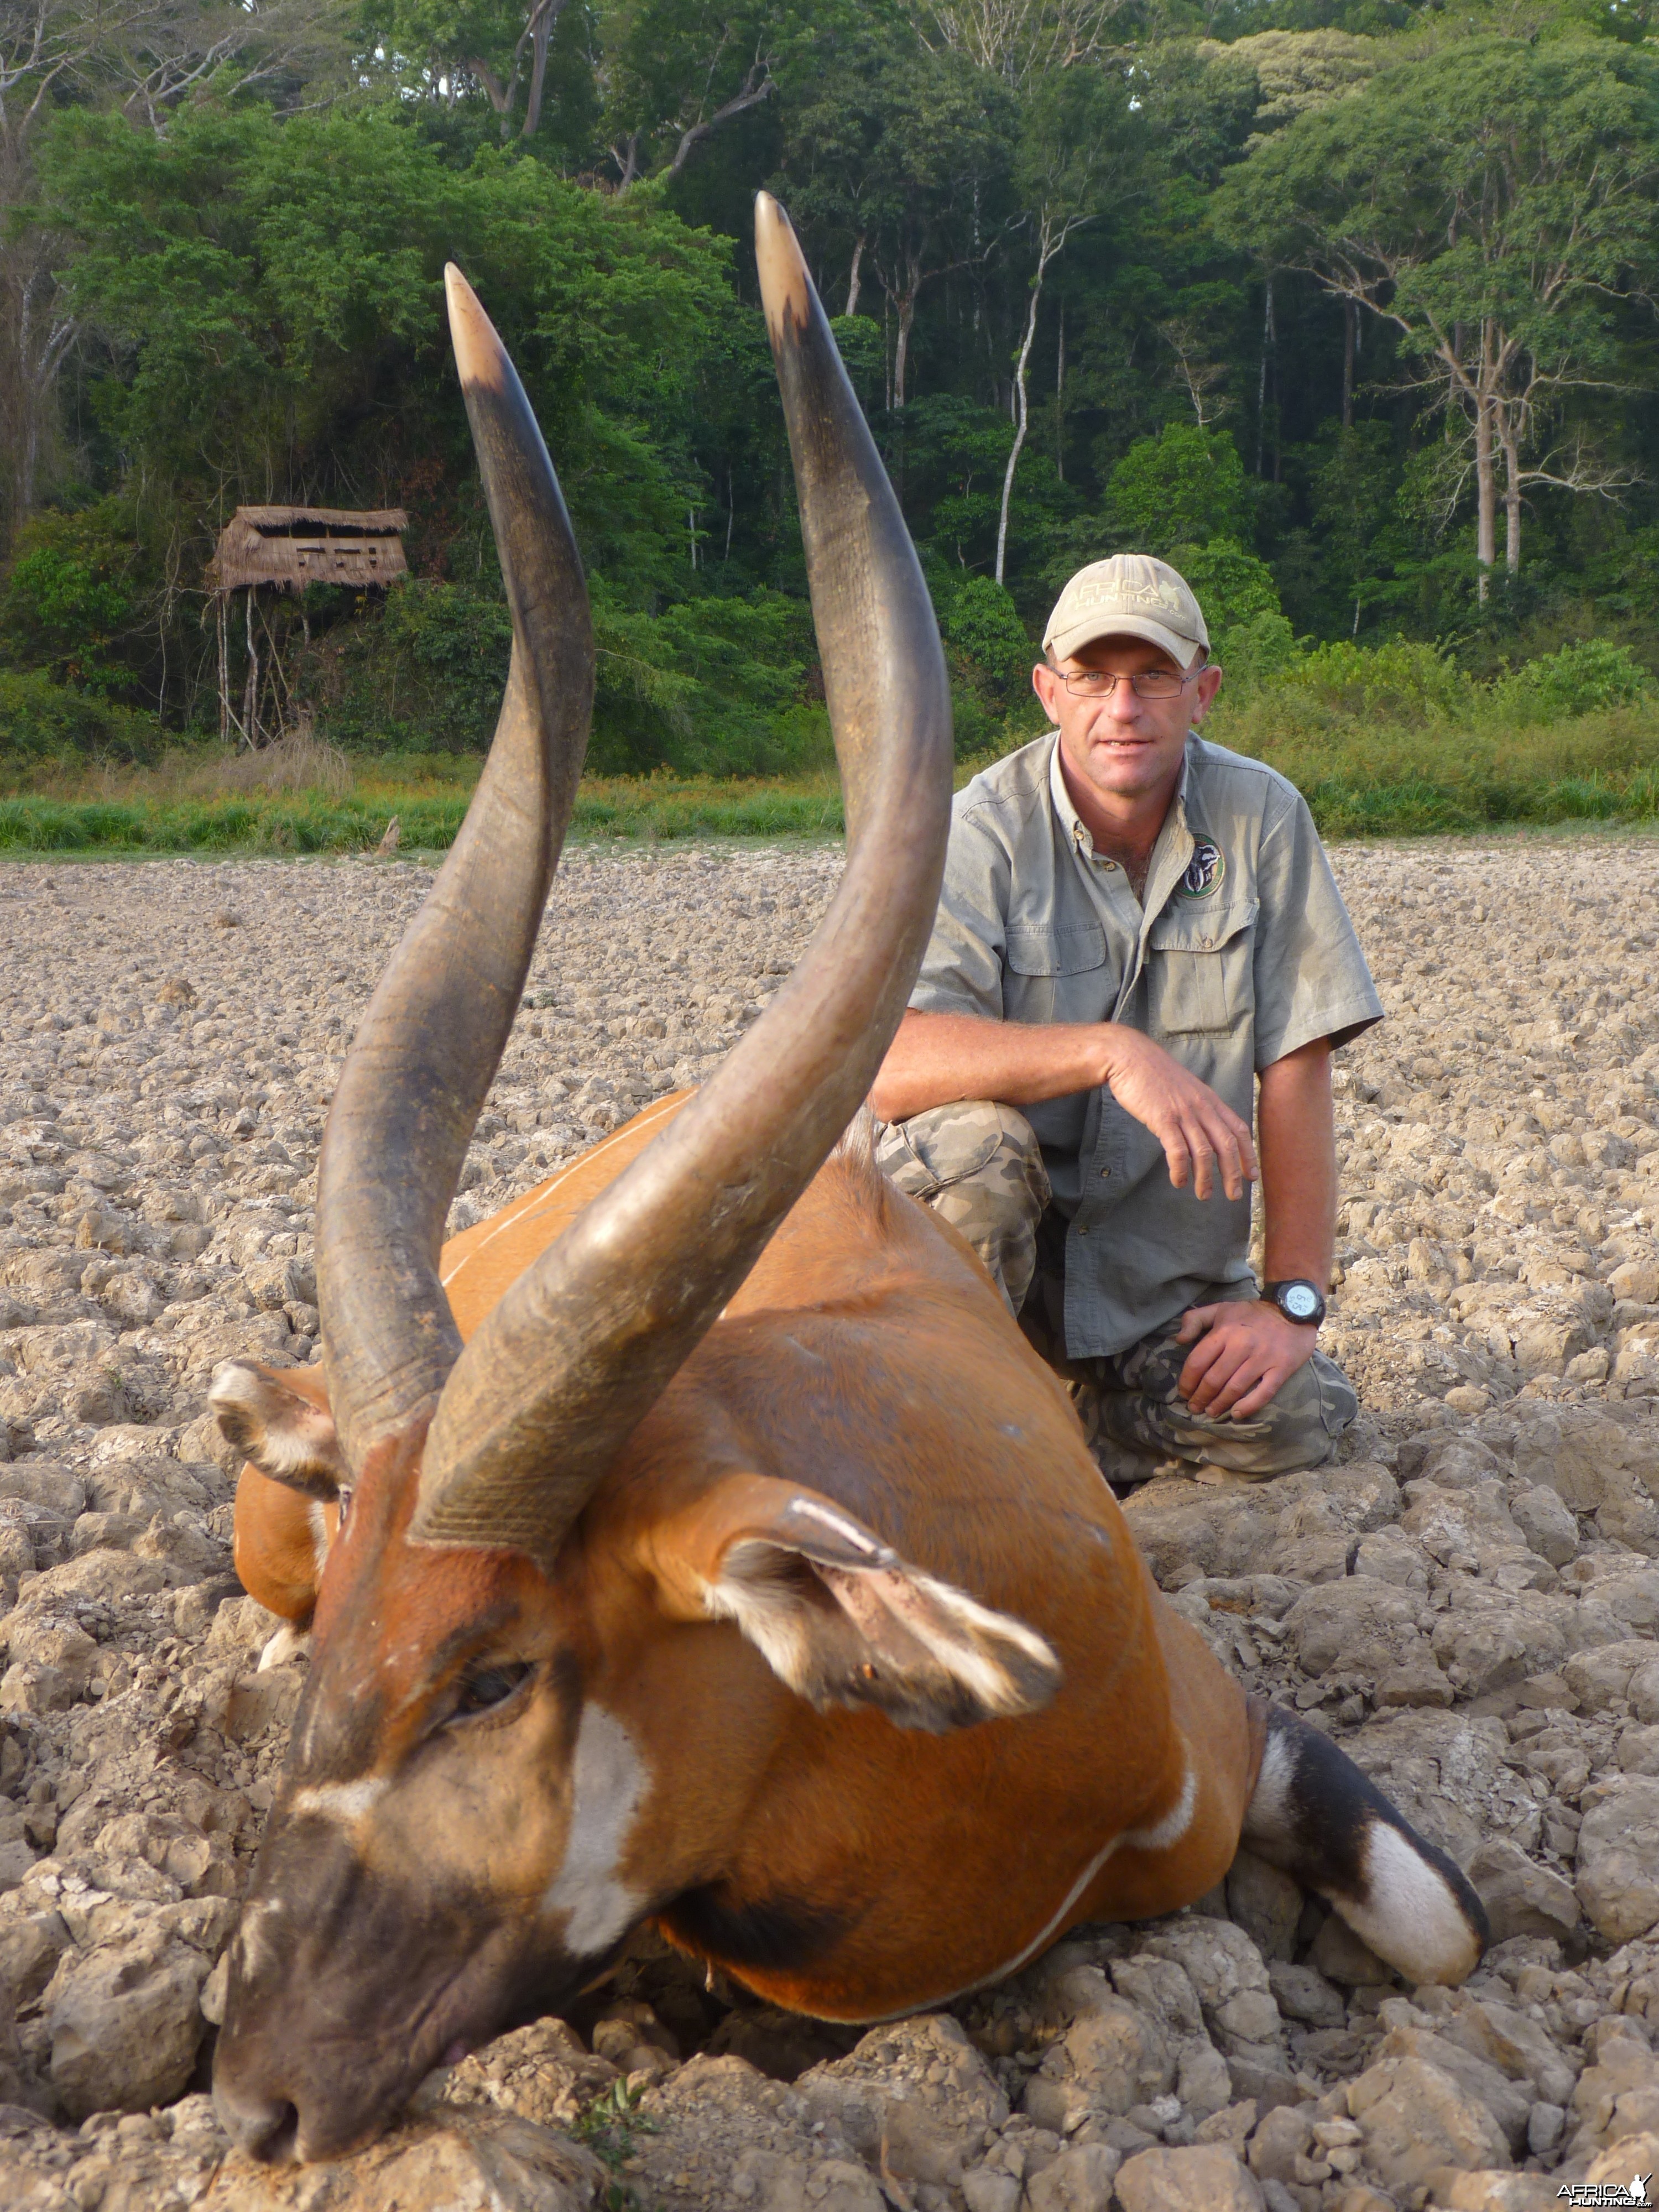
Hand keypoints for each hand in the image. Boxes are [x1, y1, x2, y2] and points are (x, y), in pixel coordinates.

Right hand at [1096, 1027, 1256, 1200]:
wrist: (1129, 1057)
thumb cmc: (1153, 1074)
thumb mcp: (1184, 1088)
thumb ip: (1196, 1107)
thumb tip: (1201, 1130)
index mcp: (1209, 1099)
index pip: (1238, 1129)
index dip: (1247, 1154)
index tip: (1251, 1175)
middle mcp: (1201, 1106)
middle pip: (1226, 1145)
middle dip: (1233, 1173)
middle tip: (1234, 1195)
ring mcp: (1183, 1112)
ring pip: (1204, 1152)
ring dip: (1205, 1178)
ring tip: (1203, 1195)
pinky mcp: (1163, 1118)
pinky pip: (1178, 1150)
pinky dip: (1181, 1170)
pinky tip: (1179, 1181)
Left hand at [1175, 1300, 1315, 1419]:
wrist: (1293, 1309)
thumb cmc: (1252, 1313)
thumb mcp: (1221, 1308)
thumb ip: (1195, 1319)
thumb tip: (1179, 1339)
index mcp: (1224, 1331)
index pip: (1198, 1362)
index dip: (1187, 1381)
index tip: (1184, 1392)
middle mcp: (1241, 1346)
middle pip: (1214, 1379)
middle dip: (1200, 1397)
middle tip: (1194, 1407)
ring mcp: (1262, 1358)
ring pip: (1235, 1388)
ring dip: (1219, 1404)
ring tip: (1211, 1412)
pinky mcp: (1281, 1369)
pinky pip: (1263, 1393)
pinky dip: (1249, 1406)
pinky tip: (1237, 1413)